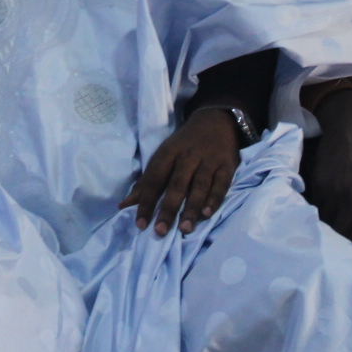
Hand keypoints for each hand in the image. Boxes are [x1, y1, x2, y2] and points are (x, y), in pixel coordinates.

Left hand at [121, 108, 242, 236]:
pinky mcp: (227, 165)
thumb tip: (124, 206)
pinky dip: (214, 199)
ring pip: (199, 186)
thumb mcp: (163, 156)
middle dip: (168, 209)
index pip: (154, 180)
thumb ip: (146, 183)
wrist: (216, 120)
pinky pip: (221, 184)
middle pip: (176, 185)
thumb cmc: (184, 144)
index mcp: (168, 153)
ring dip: (191, 208)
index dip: (146, 202)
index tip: (140, 224)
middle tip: (160, 231)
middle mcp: (187, 157)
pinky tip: (207, 214)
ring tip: (185, 229)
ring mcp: (208, 161)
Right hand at [303, 87, 351, 258]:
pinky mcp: (316, 184)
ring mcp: (331, 191)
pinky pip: (316, 211)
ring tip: (337, 235)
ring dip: (332, 233)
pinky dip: (321, 216)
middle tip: (349, 252)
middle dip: (346, 248)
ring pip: (326, 227)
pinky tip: (328, 214)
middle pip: (343, 238)